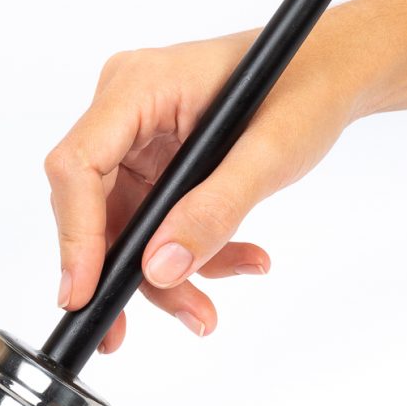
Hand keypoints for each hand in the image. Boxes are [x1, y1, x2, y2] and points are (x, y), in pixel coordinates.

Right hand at [44, 23, 361, 352]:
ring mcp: (138, 137)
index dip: (74, 235)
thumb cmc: (304, 86)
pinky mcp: (156, 162)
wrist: (332, 72)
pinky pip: (152, 222)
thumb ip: (213, 211)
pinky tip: (236, 262)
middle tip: (124, 333)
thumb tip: (159, 268)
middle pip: (91, 203)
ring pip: (123, 224)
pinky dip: (187, 251)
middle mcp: (124, 109)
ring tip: (204, 312)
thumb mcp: (268, 154)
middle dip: (118, 270)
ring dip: (162, 274)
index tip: (84, 294)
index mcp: (138, 86)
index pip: (77, 165)